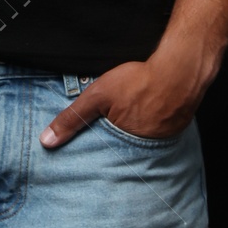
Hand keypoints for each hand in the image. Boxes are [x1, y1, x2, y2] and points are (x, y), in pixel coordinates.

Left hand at [40, 54, 203, 148]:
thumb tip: (46, 142)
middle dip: (115, 145)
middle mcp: (144, 149)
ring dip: (135, 134)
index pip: (103, 158)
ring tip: (130, 120)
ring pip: (142, 141)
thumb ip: (72, 119)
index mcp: (123, 146)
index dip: (97, 152)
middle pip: (124, 151)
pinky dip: (152, 125)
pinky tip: (149, 112)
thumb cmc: (139, 81)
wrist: (181, 69)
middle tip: (112, 130)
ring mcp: (163, 139)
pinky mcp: (176, 128)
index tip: (90, 152)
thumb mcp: (97, 97)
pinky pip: (158, 131)